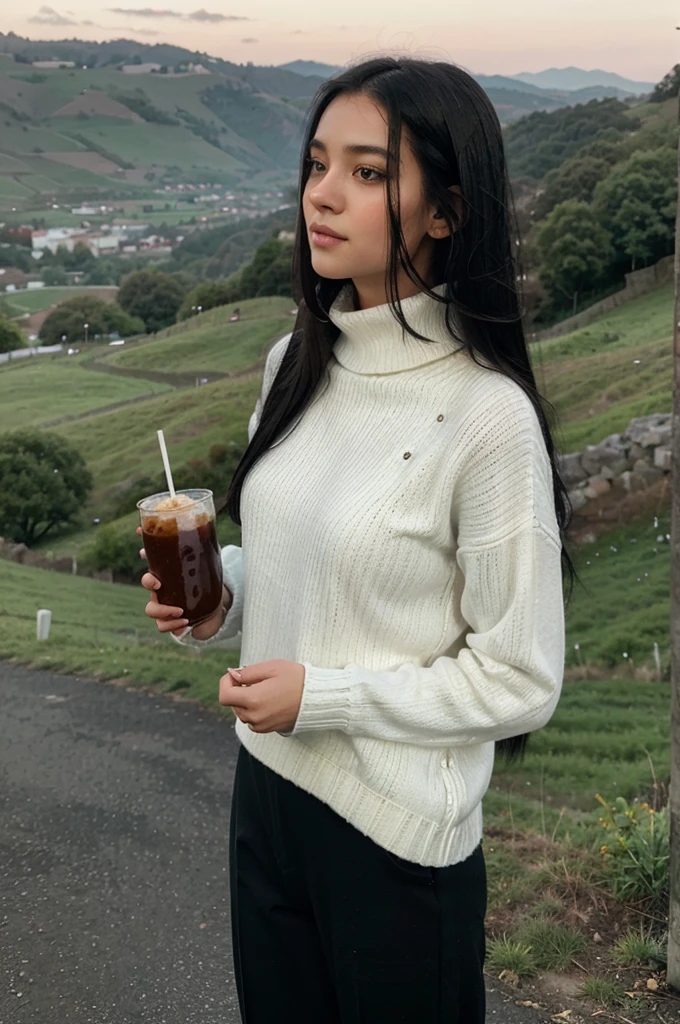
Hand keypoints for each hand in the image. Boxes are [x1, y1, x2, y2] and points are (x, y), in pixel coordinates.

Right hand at [136, 525, 228, 639]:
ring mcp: (166, 605)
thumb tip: (205, 522)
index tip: (144, 550)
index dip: (145, 551)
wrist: (218, 606)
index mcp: (169, 570)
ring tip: (180, 610)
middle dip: (148, 582)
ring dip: (162, 610)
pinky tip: (184, 621)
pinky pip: (163, 626)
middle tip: (159, 585)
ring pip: (150, 609)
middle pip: (146, 583)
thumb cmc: (209, 581)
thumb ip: (205, 544)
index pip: (152, 558)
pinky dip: (171, 625)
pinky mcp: (173, 621)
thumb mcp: (209, 561)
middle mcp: (164, 588)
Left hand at [219, 660, 304, 733]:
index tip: (236, 675)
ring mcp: (261, 725)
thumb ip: (248, 672)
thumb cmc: (297, 679)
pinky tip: (269, 700)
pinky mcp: (269, 729)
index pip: (224, 695)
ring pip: (242, 712)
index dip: (226, 682)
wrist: (318, 698)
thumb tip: (232, 675)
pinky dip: (255, 710)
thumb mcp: (272, 667)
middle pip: (232, 704)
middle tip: (254, 680)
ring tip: (264, 689)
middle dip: (237, 690)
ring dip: (246, 701)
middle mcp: (254, 716)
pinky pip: (253, 720)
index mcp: (253, 699)